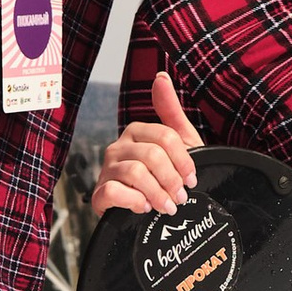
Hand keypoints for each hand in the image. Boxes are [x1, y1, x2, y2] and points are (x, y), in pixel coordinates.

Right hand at [94, 69, 202, 218]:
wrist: (149, 213)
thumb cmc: (165, 175)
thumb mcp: (178, 142)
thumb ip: (170, 110)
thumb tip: (161, 77)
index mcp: (137, 132)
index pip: (165, 136)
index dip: (184, 160)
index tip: (192, 179)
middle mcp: (119, 147)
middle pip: (152, 155)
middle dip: (172, 179)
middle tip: (180, 196)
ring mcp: (107, 169)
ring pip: (135, 173)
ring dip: (157, 193)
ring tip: (167, 206)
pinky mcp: (99, 193)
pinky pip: (114, 192)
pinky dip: (134, 202)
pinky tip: (144, 207)